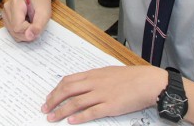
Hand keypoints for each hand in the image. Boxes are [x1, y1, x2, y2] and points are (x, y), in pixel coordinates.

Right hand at [2, 0, 52, 41]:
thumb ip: (37, 26)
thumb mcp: (44, 15)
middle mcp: (7, 8)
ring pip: (13, 33)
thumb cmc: (41, 4)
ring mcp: (5, 13)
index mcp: (16, 4)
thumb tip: (29, 36)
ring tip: (31, 24)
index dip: (29, 30)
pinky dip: (21, 33)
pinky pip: (12, 32)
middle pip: (14, 31)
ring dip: (24, 34)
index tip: (37, 26)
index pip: (18, 27)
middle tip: (35, 26)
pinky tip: (26, 25)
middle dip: (27, 34)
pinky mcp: (5, 19)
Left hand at [42, 65, 165, 123]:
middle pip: (67, 90)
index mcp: (93, 74)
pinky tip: (71, 121)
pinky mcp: (110, 106)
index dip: (56, 90)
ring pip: (75, 102)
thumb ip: (95, 78)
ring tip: (52, 118)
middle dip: (53, 100)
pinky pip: (91, 112)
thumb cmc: (131, 77)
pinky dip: (79, 117)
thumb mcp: (109, 72)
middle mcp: (94, 83)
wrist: (148, 82)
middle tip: (45, 109)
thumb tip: (83, 85)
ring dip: (61, 111)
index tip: (49, 98)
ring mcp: (102, 95)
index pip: (68, 81)